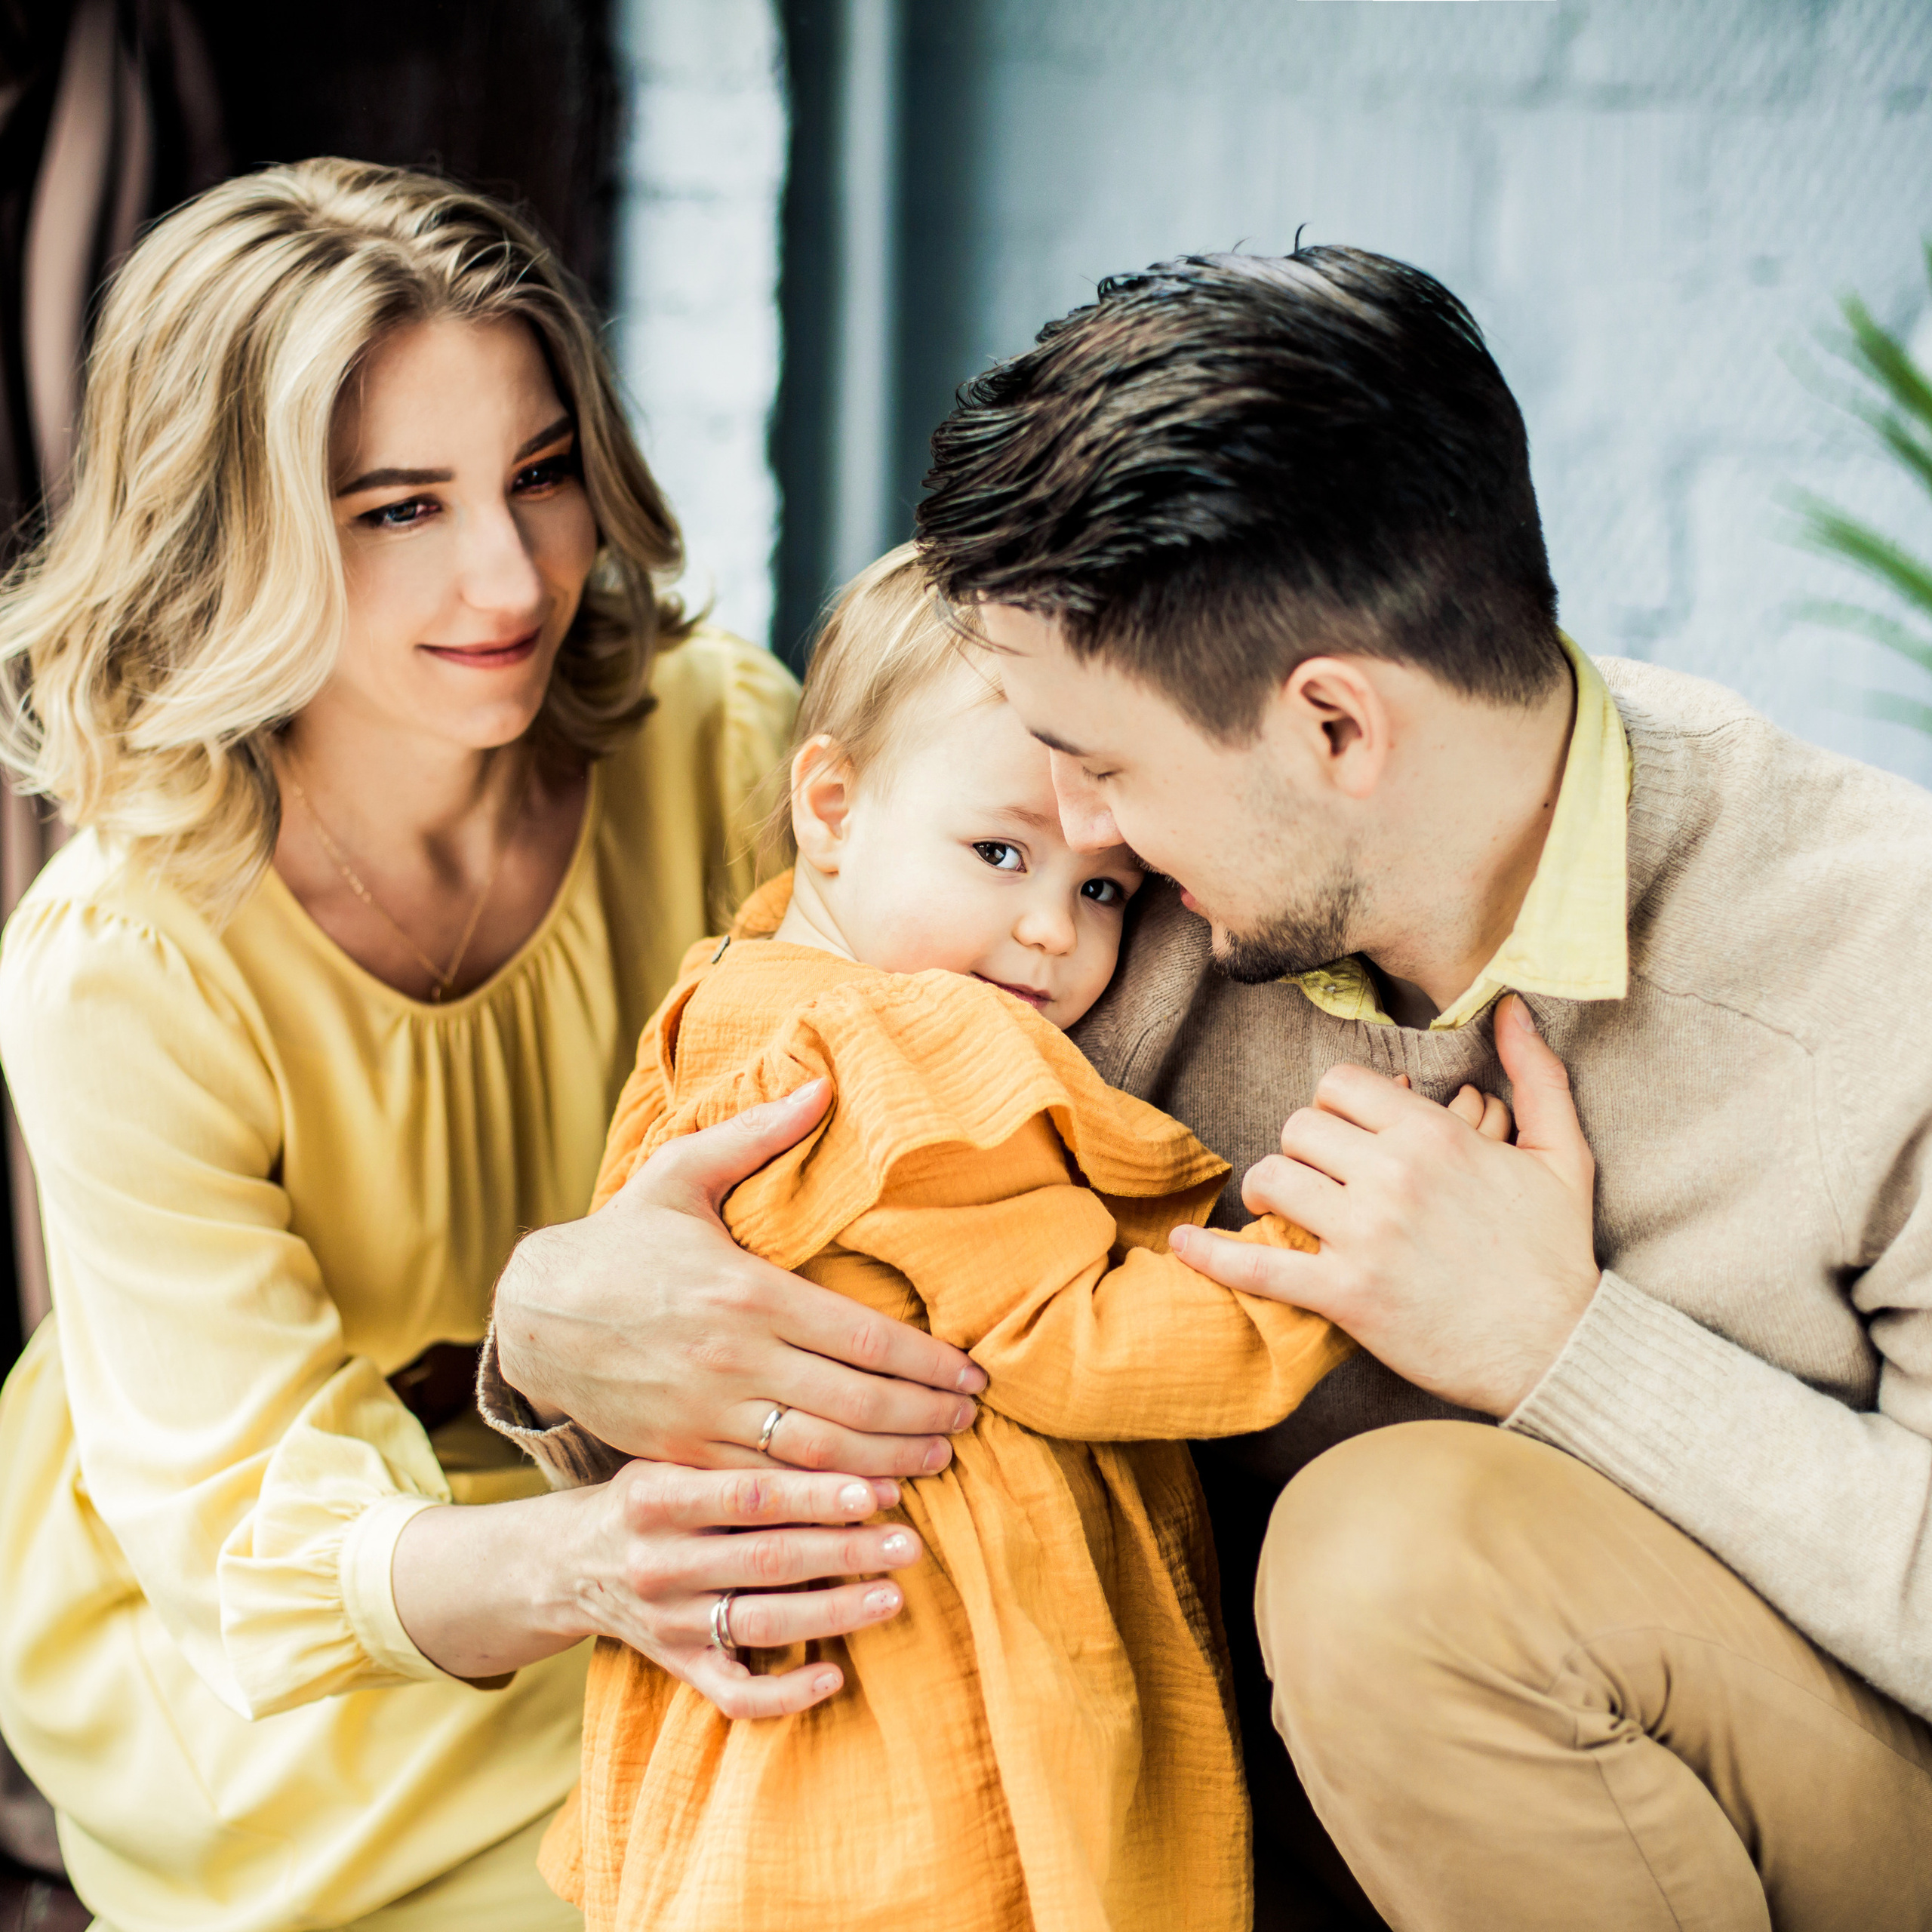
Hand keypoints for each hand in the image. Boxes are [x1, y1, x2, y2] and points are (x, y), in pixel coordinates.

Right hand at [394, 1464, 921, 1718]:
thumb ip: (743, 1453)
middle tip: (909, 1542)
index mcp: (654, 1498)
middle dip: (846, 1552)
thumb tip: (849, 1442)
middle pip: (766, 1560)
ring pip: (762, 1624)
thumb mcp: (674, 1459)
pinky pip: (734, 1694)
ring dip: (835, 1613)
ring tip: (894, 1595)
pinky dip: (786, 1692)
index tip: (876, 1490)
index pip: (747, 1495)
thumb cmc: (649, 1496)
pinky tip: (834, 1674)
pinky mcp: (675, 1667)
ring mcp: (666, 1622)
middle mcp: (656, 1562)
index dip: (815, 1494)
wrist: (568, 1562)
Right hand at [494, 1080, 986, 1477]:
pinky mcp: (683, 1451)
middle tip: (971, 1424)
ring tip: (939, 1462)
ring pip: (820, 1453)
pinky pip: (767, 1484)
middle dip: (924, 1418)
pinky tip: (865, 1499)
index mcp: (748, 1290)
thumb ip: (757, 1134)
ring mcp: (708, 1411)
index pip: (864, 1337)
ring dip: (889, 1464)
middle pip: (856, 1402)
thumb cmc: (620, 1238)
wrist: (533, 1312)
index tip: (974, 1376)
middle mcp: (735, 1357)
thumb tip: (822, 1086)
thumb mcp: (679, 1173)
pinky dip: (823, 1496)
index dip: (929, 1364)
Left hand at [1170, 995, 1599, 1416]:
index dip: (1333, 1104)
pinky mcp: (1346, 1294)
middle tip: (1312, 1174)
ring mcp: (1365, 1236)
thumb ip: (1537, 1073)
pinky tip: (1184, 1246)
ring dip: (1268, 1192)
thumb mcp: (1563, 1153)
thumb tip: (1510, 1006)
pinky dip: (1213, 1256)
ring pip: (1273, 1180)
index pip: (1340, 1085)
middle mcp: (1393, 1176)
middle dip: (1300, 1148)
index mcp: (1433, 1135)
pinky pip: (1258, 1266)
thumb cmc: (1557, 1253)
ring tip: (1278, 1207)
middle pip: (1299, 1128)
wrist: (1558, 1349)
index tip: (1343, 1132)